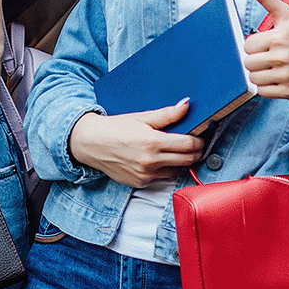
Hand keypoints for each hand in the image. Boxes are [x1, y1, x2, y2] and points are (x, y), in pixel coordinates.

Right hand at [68, 101, 203, 187]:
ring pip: (176, 170)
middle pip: (188, 160)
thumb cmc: (114, 127)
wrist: (90, 143)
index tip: (199, 135)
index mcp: (152, 142)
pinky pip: (161, 177)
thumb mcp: (141, 117)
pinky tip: (156, 158)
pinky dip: (163, 168)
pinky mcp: (140, 183)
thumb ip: (167, 114)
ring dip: (179, 161)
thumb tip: (186, 106)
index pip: (188, 144)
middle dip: (194, 151)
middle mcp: (151, 161)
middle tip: (192, 143)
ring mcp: (146, 174)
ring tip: (172, 149)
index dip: (198, 140)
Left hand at [244, 0, 288, 98]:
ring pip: (253, 79)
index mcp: (280, 37)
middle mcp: (284, 57)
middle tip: (269, 56)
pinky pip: (263, 92)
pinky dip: (266, 87)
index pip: (247, 45)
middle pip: (248, 63)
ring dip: (259, 74)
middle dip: (255, 60)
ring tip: (272, 67)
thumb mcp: (285, 14)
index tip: (268, 43)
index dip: (255, 44)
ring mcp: (288, 75)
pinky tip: (277, 78)